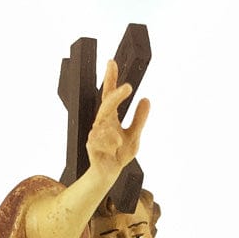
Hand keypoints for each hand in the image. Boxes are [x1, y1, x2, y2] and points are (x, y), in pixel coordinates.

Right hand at [86, 60, 149, 182]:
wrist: (108, 174)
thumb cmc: (119, 155)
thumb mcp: (134, 136)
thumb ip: (139, 119)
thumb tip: (146, 99)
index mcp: (111, 117)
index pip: (109, 95)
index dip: (110, 79)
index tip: (112, 62)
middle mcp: (101, 123)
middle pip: (106, 104)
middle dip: (115, 94)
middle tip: (128, 87)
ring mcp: (95, 133)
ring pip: (104, 124)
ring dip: (113, 132)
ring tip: (119, 143)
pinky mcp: (91, 145)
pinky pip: (100, 139)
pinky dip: (110, 144)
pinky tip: (114, 148)